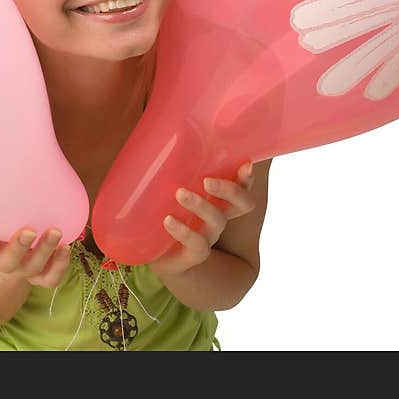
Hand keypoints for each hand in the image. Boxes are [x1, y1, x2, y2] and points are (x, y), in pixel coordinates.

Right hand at [0, 227, 71, 287]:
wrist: (8, 263)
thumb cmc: (1, 232)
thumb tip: (0, 169)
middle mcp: (4, 263)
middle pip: (8, 261)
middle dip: (19, 247)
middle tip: (29, 231)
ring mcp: (24, 271)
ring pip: (34, 268)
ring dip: (45, 250)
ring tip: (55, 232)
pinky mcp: (41, 277)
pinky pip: (51, 278)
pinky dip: (60, 265)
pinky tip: (66, 247)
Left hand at [148, 161, 257, 277]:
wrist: (157, 258)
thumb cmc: (162, 215)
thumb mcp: (165, 191)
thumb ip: (165, 171)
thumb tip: (151, 140)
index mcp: (216, 201)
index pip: (242, 187)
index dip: (247, 178)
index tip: (245, 164)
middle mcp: (218, 218)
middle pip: (242, 204)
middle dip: (229, 190)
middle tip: (206, 180)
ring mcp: (208, 237)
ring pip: (217, 221)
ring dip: (201, 205)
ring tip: (180, 193)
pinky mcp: (193, 255)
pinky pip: (197, 244)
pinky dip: (184, 231)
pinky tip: (169, 220)